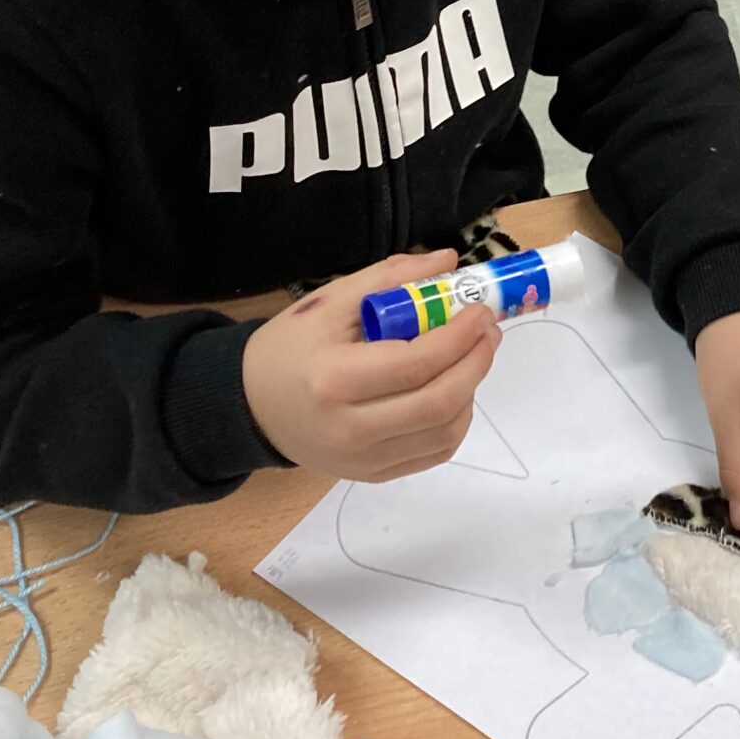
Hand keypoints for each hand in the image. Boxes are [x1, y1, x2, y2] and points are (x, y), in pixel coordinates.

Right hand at [243, 249, 500, 481]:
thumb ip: (391, 279)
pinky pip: (433, 454)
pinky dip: (455, 421)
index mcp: (334, 380)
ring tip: (471, 357)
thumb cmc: (291, 347)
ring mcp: (362, 460)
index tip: (481, 311)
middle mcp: (350, 430)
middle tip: (488, 332)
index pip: (416, 364)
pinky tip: (453, 390)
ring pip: (444, 433)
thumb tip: (450, 263)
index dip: (460, 337)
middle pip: (438, 403)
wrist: (251, 405)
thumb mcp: (331, 301)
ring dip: (471, 392)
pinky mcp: (371, 476)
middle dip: (476, 363)